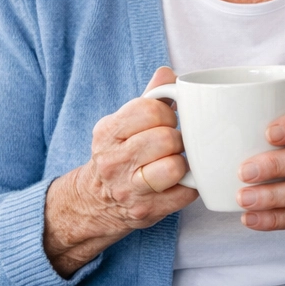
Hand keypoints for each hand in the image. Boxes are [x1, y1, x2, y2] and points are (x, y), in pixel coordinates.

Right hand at [43, 67, 196, 276]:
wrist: (95, 202)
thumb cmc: (120, 154)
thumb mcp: (124, 123)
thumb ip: (149, 97)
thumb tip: (169, 73)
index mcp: (108, 132)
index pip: (150, 109)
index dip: (168, 113)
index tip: (167, 121)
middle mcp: (113, 161)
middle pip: (166, 138)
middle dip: (178, 139)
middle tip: (174, 145)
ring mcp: (128, 190)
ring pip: (175, 167)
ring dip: (184, 164)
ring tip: (176, 163)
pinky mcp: (146, 212)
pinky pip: (186, 193)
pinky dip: (190, 186)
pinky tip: (179, 182)